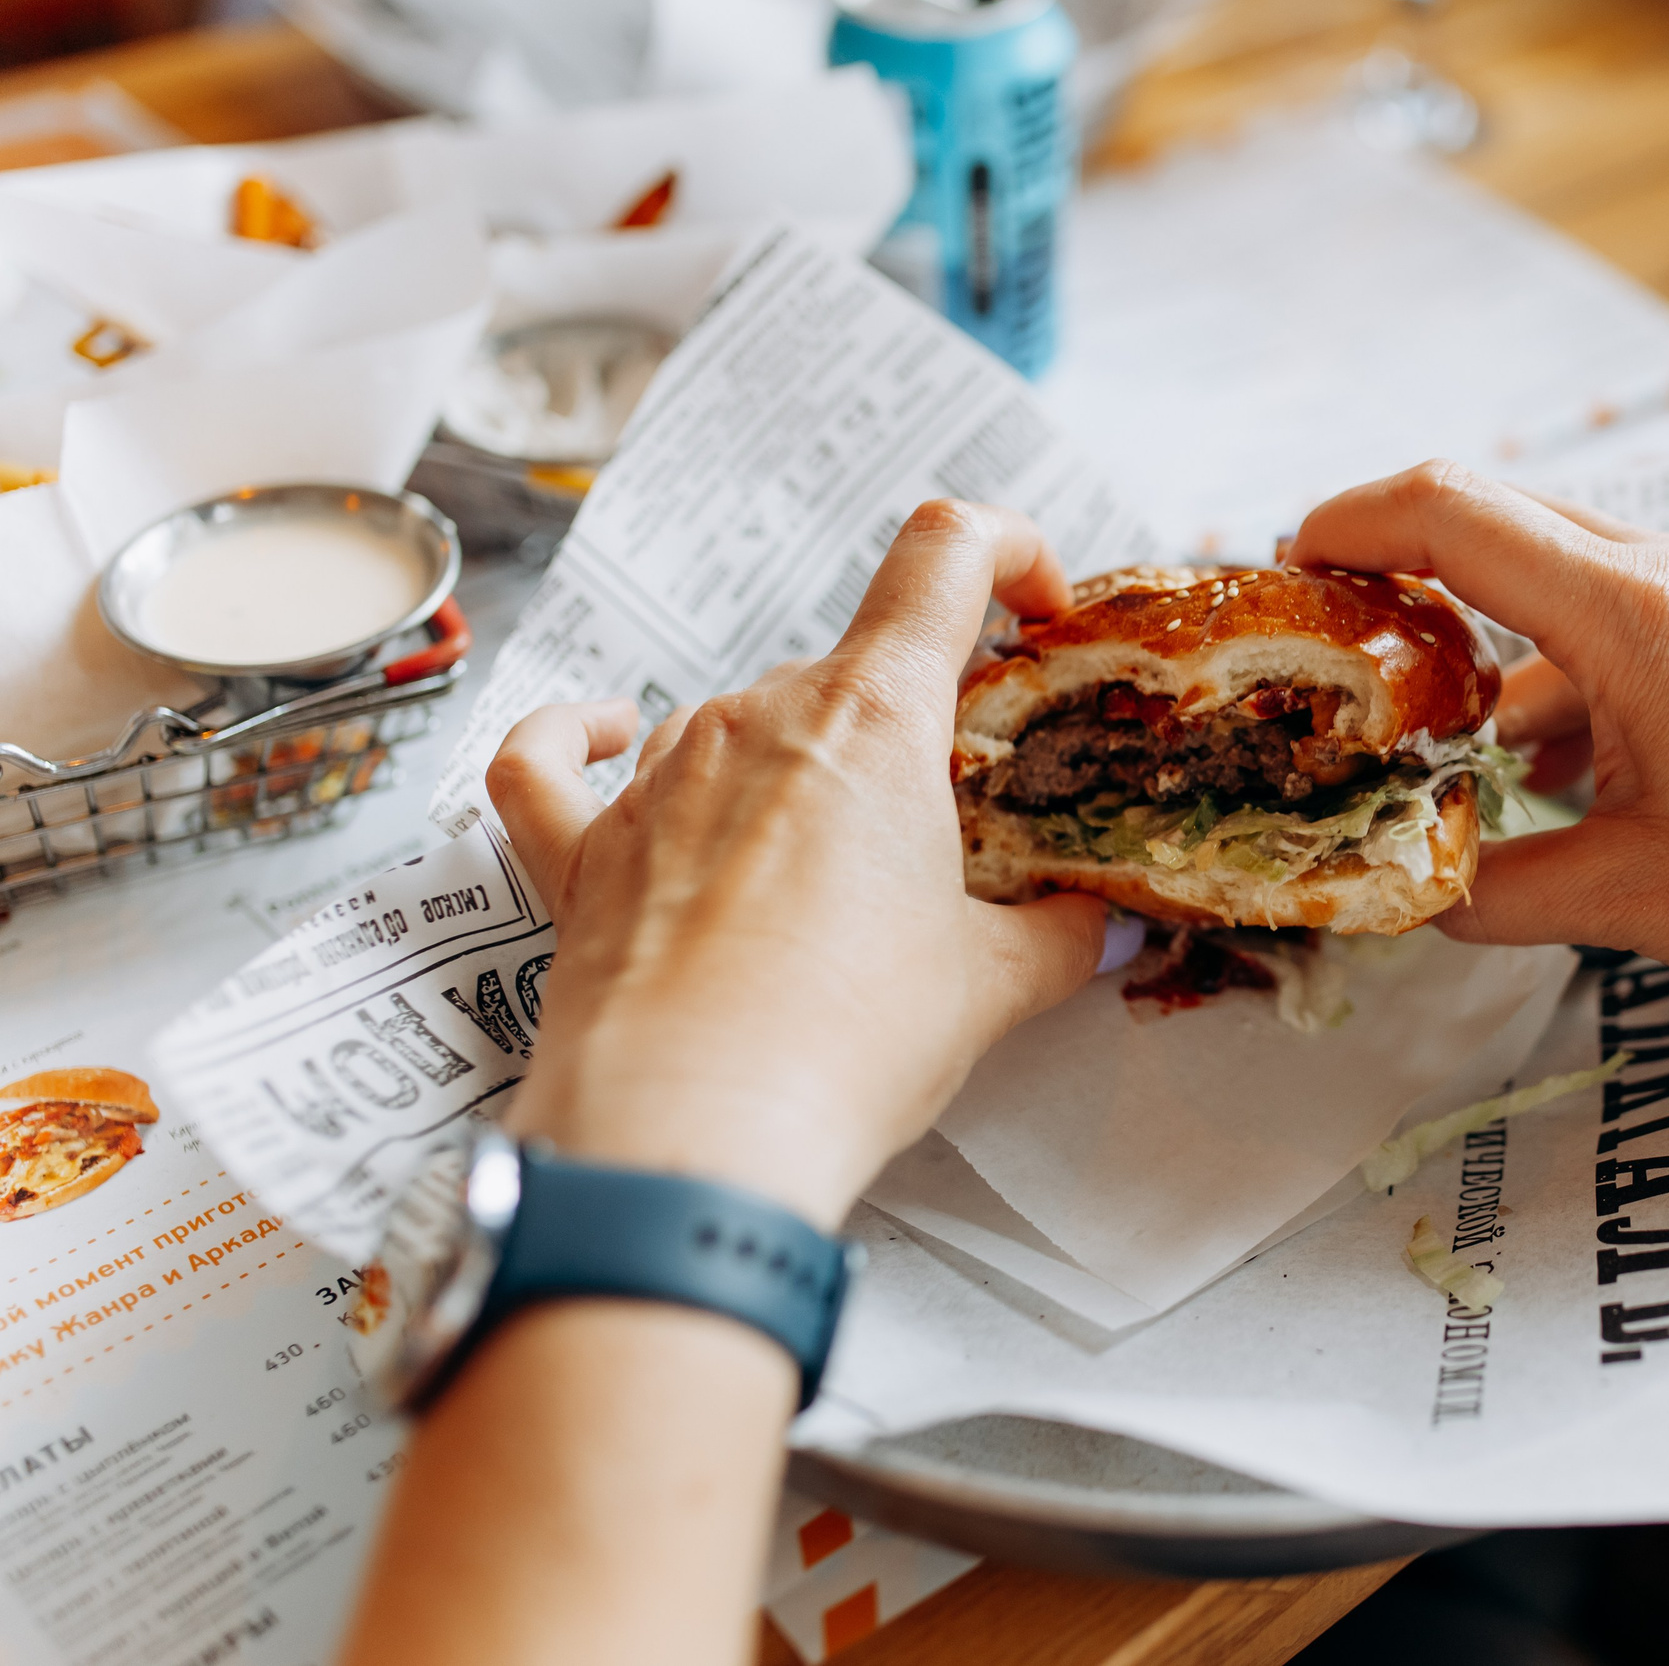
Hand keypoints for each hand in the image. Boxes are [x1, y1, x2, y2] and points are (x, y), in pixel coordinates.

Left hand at [483, 501, 1106, 1227]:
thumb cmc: (847, 1042)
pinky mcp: (580, 852)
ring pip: (739, 723)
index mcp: (875, 718)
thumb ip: (1059, 936)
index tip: (1041, 611)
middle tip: (949, 836)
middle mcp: (758, 715)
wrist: (690, 1132)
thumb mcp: (993, 986)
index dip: (1009, 553)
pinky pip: (556, 763)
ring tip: (828, 876)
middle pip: (853, 674)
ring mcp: (657, 776)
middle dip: (910, 736)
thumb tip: (1096, 928)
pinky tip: (601, 727)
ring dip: (791, 769)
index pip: (947, 555)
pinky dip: (577, 736)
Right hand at [1292, 461, 1668, 1058]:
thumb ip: (1496, 889)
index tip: (1281, 565)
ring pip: (1557, 583)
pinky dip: (1554, 682)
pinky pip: (1619, 628)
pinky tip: (1536, 777)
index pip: (1454, 514)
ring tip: (1420, 741)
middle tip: (1323, 649)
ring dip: (1481, 645)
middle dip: (1399, 574)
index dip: (1350, 522)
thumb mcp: (1637, 902)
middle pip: (1499, 522)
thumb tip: (1406, 893)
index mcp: (1643, 618)